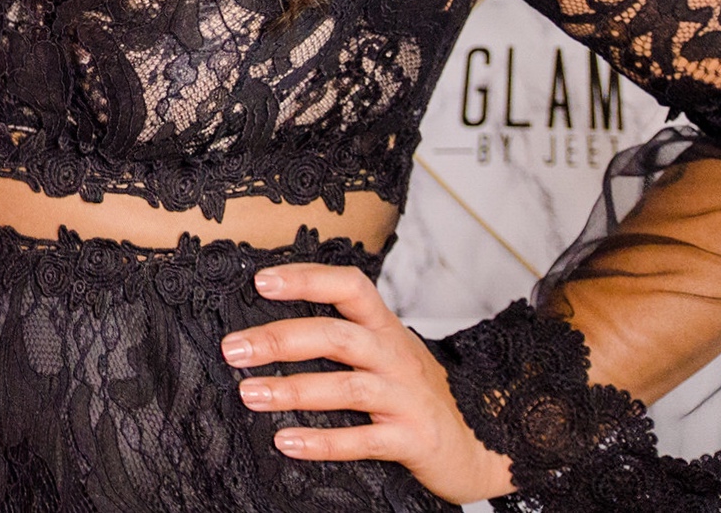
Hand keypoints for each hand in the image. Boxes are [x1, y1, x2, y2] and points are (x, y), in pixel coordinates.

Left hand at [221, 262, 514, 505]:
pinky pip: (363, 440)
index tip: (260, 280)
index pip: (350, 286)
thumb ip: (345, 336)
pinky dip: (323, 442)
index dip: (307, 278)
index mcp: (387, 328)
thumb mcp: (389, 353)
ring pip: (347, 388)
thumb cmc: (418, 393)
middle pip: (337, 336)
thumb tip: (272, 328)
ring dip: (293, 390)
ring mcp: (406, 398)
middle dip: (281, 339)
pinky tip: (287, 442)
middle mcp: (396, 357)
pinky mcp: (413, 440)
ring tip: (249, 394)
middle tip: (234, 349)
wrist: (486, 443)